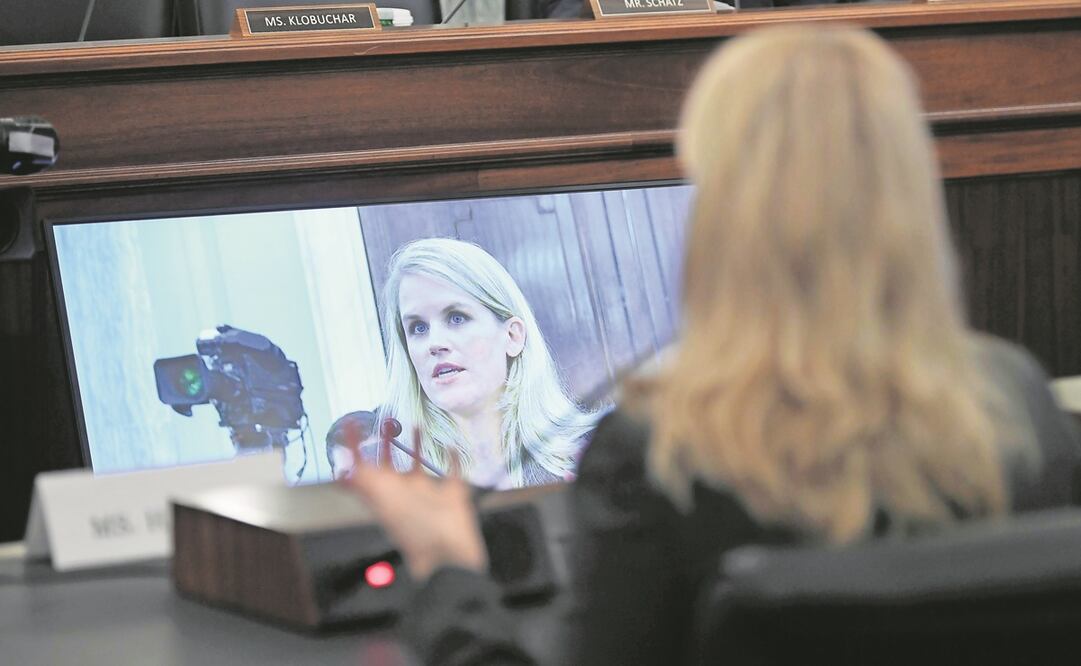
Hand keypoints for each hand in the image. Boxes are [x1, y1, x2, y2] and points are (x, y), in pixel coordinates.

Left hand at [340, 430, 487, 581]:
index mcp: (384, 494)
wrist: (448, 552)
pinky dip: (452, 458)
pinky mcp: (452, 494)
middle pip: (389, 465)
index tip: (350, 423)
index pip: (363, 466)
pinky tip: (452, 444)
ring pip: (419, 465)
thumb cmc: (415, 528)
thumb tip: (342, 467)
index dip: (354, 447)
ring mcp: (427, 494)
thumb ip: (365, 484)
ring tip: (416, 425)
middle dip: (385, 445)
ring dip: (416, 447)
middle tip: (383, 421)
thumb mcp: (385, 502)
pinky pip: (451, 471)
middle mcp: (403, 493)